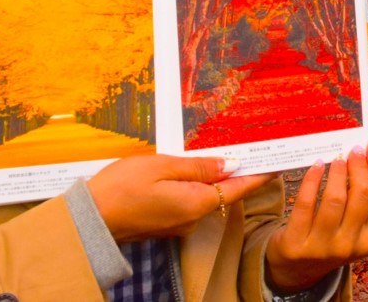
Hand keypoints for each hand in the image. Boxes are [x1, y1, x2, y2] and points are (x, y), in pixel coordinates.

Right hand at [86, 154, 274, 242]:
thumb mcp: (162, 166)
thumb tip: (232, 164)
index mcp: (197, 203)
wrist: (89, 220)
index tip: (279, 162)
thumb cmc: (122, 188)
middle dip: (231, 169)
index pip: (240, 188)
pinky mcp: (165, 224)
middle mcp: (193, 219)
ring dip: (206, 176)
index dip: (260, 174)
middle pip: (222, 191)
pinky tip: (179, 170)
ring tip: (205, 150)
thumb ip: (199, 166)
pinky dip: (188, 185)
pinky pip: (186, 201)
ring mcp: (178, 224)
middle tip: (244, 142)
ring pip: (202, 195)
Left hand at [266, 136, 367, 292]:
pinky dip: (312, 180)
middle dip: (359, 166)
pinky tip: (315, 166)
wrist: (295, 269)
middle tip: (352, 149)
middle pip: (362, 195)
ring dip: (337, 172)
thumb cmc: (331, 235)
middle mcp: (350, 246)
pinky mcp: (296, 245)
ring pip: (335, 200)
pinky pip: (306, 205)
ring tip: (336, 157)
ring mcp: (323, 248)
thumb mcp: (354, 217)